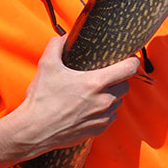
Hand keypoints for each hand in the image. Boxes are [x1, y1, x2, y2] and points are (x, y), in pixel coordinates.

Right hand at [0, 35, 139, 167]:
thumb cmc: (41, 99)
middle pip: (125, 86)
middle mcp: (103, 101)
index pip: (129, 69)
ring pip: (118, 102)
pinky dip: (104, 111)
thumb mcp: (46, 65)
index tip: (129, 58)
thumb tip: (64, 37)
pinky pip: (109, 117)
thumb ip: (57, 46)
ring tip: (95, 92)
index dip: (132, 61)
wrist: (35, 130)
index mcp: (95, 83)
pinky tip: (89, 108)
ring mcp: (102, 117)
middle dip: (119, 79)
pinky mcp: (98, 130)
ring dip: (111, 96)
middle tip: (106, 76)